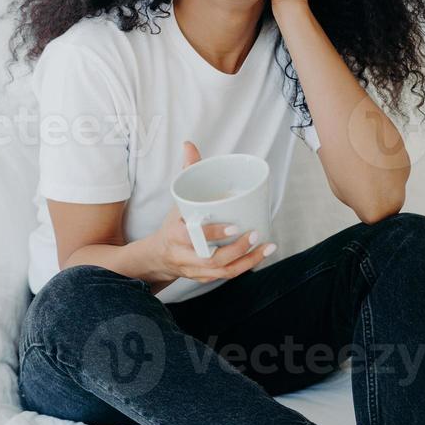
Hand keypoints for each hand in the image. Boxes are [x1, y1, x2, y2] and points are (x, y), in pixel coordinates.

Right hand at [144, 141, 276, 285]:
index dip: (213, 234)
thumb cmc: (173, 225)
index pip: (192, 237)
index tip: (234, 226)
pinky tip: (261, 255)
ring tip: (267, 247)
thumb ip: (187, 173)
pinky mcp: (204, 278)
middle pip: (212, 260)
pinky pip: (226, 276)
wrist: (158, 257)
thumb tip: (190, 145)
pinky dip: (245, 267)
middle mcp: (185, 256)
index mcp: (175, 235)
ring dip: (248, 261)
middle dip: (237, 250)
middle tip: (256, 234)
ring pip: (223, 272)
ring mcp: (195, 271)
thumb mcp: (177, 200)